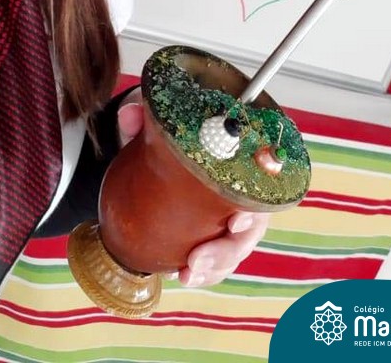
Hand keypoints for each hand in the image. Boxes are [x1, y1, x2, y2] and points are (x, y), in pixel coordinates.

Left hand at [115, 92, 268, 286]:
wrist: (166, 149)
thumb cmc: (179, 135)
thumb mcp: (161, 123)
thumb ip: (145, 116)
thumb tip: (130, 115)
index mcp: (243, 163)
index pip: (261, 186)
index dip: (252, 209)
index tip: (234, 223)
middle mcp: (243, 193)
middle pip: (250, 230)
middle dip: (226, 250)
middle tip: (196, 260)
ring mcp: (231, 217)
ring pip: (235, 250)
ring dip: (213, 268)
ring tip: (186, 273)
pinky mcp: (215, 234)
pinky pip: (218, 260)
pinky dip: (204, 272)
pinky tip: (182, 275)